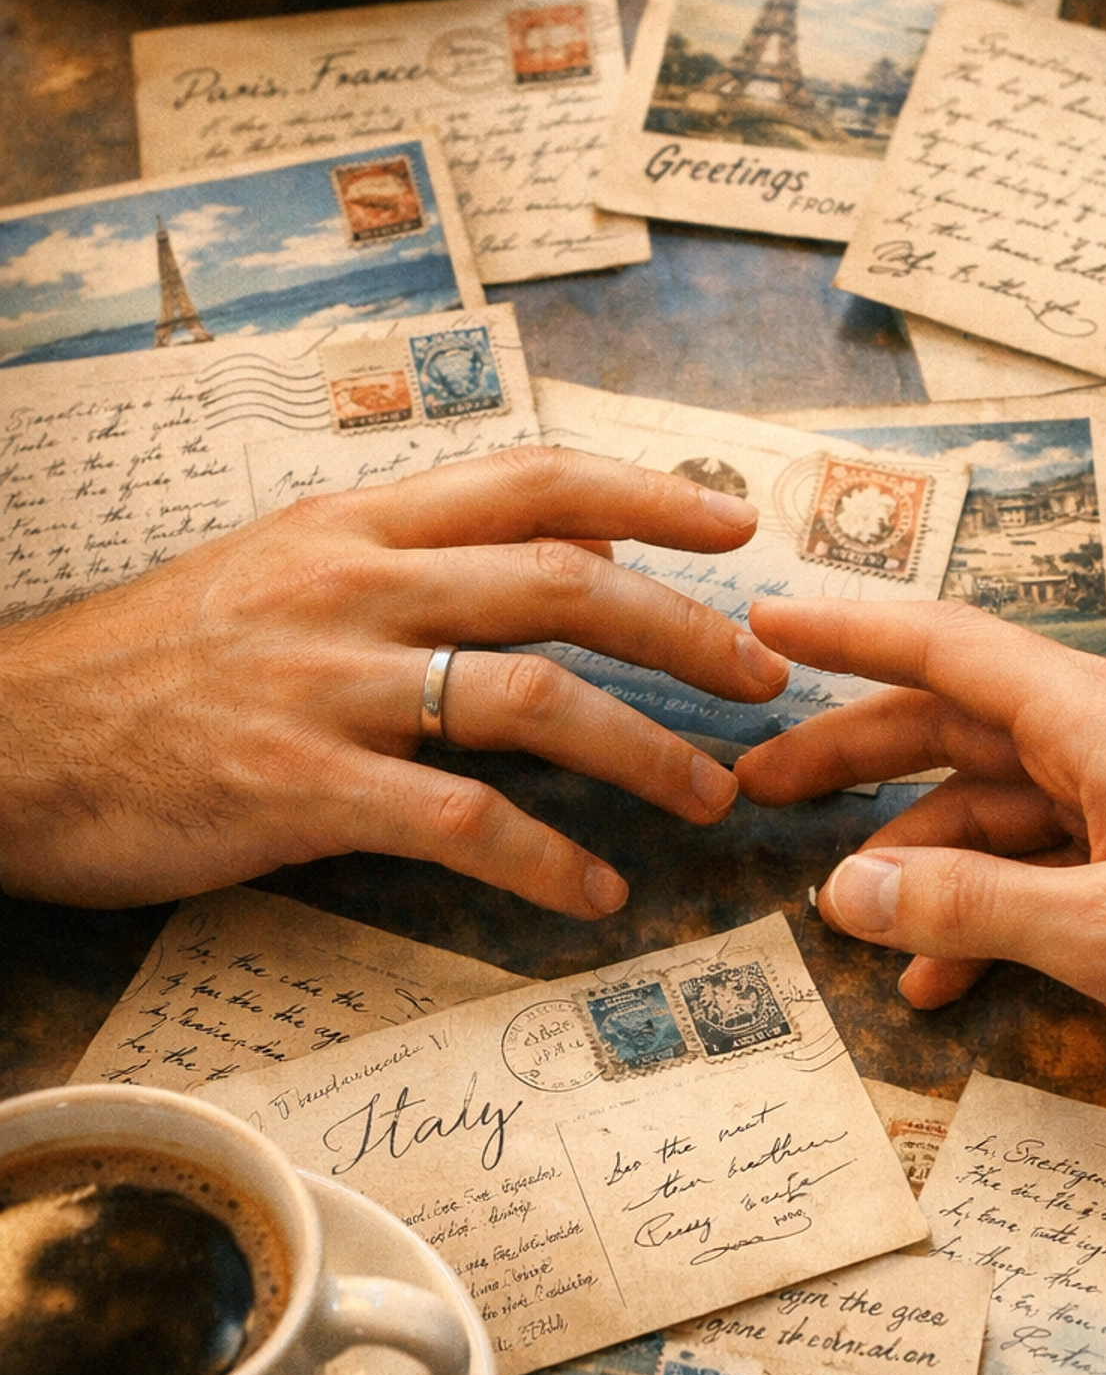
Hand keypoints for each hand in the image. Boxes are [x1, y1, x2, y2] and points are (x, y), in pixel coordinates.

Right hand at [0, 447, 788, 911]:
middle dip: (687, 630)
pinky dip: (543, 861)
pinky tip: (593, 894)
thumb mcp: (276, 568)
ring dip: (643, 751)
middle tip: (762, 678)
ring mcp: (328, 684)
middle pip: (564, 586)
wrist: (12, 735)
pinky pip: (457, 821)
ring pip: (532, 698)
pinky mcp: (299, 787)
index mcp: (355, 522)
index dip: (649, 492)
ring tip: (708, 797)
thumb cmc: (153, 658)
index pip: (533, 480)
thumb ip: (401, 559)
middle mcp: (355, 585)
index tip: (738, 520)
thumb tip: (538, 559)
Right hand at [734, 600, 1105, 1127]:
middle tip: (757, 782)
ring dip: (924, 853)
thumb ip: (971, 906)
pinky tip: (950, 971)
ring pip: (1005, 803)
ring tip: (848, 910)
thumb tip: (848, 889)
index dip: (844, 631)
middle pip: (958, 725)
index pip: (944, 648)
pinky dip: (997, 905)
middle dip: (853, 752)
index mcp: (1102, 718)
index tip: (765, 622)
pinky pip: (1059, 861)